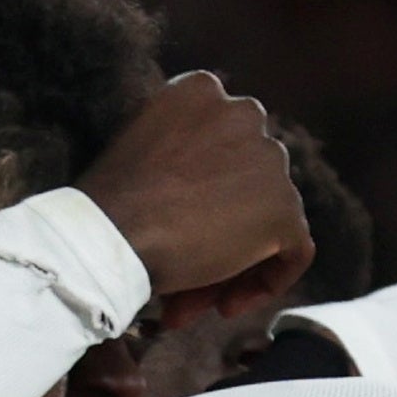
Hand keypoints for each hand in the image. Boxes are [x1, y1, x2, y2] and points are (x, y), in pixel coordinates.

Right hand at [76, 72, 314, 328]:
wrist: (107, 236)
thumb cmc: (103, 203)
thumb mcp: (134, 150)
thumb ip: (174, 152)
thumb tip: (196, 190)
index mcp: (200, 90)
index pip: (219, 143)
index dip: (197, 191)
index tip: (170, 226)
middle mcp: (244, 113)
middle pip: (242, 184)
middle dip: (212, 234)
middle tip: (175, 276)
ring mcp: (269, 161)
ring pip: (260, 221)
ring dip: (225, 266)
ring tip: (185, 303)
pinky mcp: (282, 209)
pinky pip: (293, 250)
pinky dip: (267, 280)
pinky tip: (226, 306)